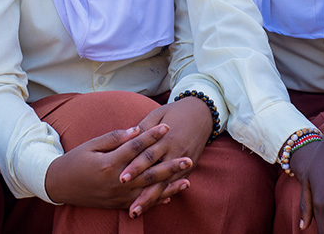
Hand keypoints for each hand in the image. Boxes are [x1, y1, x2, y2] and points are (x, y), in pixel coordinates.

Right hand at [44, 124, 191, 215]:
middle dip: (170, 166)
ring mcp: (117, 196)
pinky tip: (170, 197)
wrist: (59, 185)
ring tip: (187, 180)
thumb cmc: (75, 161)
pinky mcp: (117, 204)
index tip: (167, 127)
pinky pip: (140, 203)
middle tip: (188, 158)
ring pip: (148, 192)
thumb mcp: (91, 145)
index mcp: (109, 164)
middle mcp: (116, 182)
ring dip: (169, 186)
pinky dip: (156, 200)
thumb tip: (136, 130)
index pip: (135, 148)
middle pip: (148, 173)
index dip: (151, 137)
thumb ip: (115, 138)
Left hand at [118, 98, 213, 215]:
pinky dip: (163, 195)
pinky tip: (152, 205)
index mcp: (165, 138)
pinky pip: (174, 184)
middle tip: (129, 204)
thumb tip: (126, 139)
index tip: (121, 178)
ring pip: (165, 184)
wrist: (202, 113)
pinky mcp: (189, 167)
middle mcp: (175, 152)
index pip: (147, 155)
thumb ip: (143, 127)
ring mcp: (183, 162)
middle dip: (142, 191)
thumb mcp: (157, 114)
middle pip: (156, 175)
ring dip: (151, 199)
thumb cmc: (175, 112)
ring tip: (136, 211)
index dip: (134, 167)